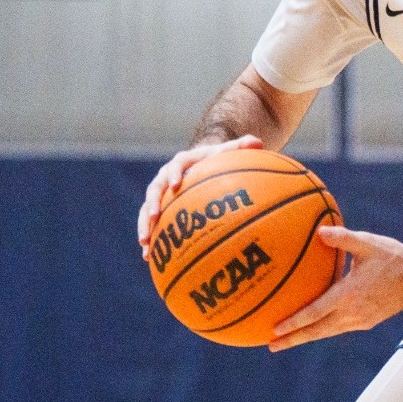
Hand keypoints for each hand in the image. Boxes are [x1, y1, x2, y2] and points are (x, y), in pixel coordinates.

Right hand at [136, 135, 263, 257]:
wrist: (204, 166)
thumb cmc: (219, 159)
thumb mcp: (230, 152)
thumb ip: (242, 146)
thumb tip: (258, 143)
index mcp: (183, 161)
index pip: (176, 165)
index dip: (174, 174)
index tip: (176, 185)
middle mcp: (166, 176)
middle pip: (154, 189)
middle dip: (152, 203)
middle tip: (154, 217)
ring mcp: (161, 194)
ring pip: (147, 209)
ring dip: (144, 225)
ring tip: (145, 243)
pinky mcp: (160, 208)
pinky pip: (151, 223)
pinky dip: (150, 239)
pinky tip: (148, 258)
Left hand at [268, 226, 402, 351]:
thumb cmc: (393, 257)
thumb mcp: (368, 243)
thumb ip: (342, 237)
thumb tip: (319, 231)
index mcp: (349, 295)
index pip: (315, 313)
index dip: (294, 323)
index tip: (274, 329)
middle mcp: (353, 312)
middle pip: (317, 331)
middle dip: (292, 339)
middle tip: (270, 345)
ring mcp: (360, 320)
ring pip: (327, 332)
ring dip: (306, 337)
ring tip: (286, 341)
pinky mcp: (367, 321)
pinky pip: (339, 328)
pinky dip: (322, 330)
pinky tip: (315, 326)